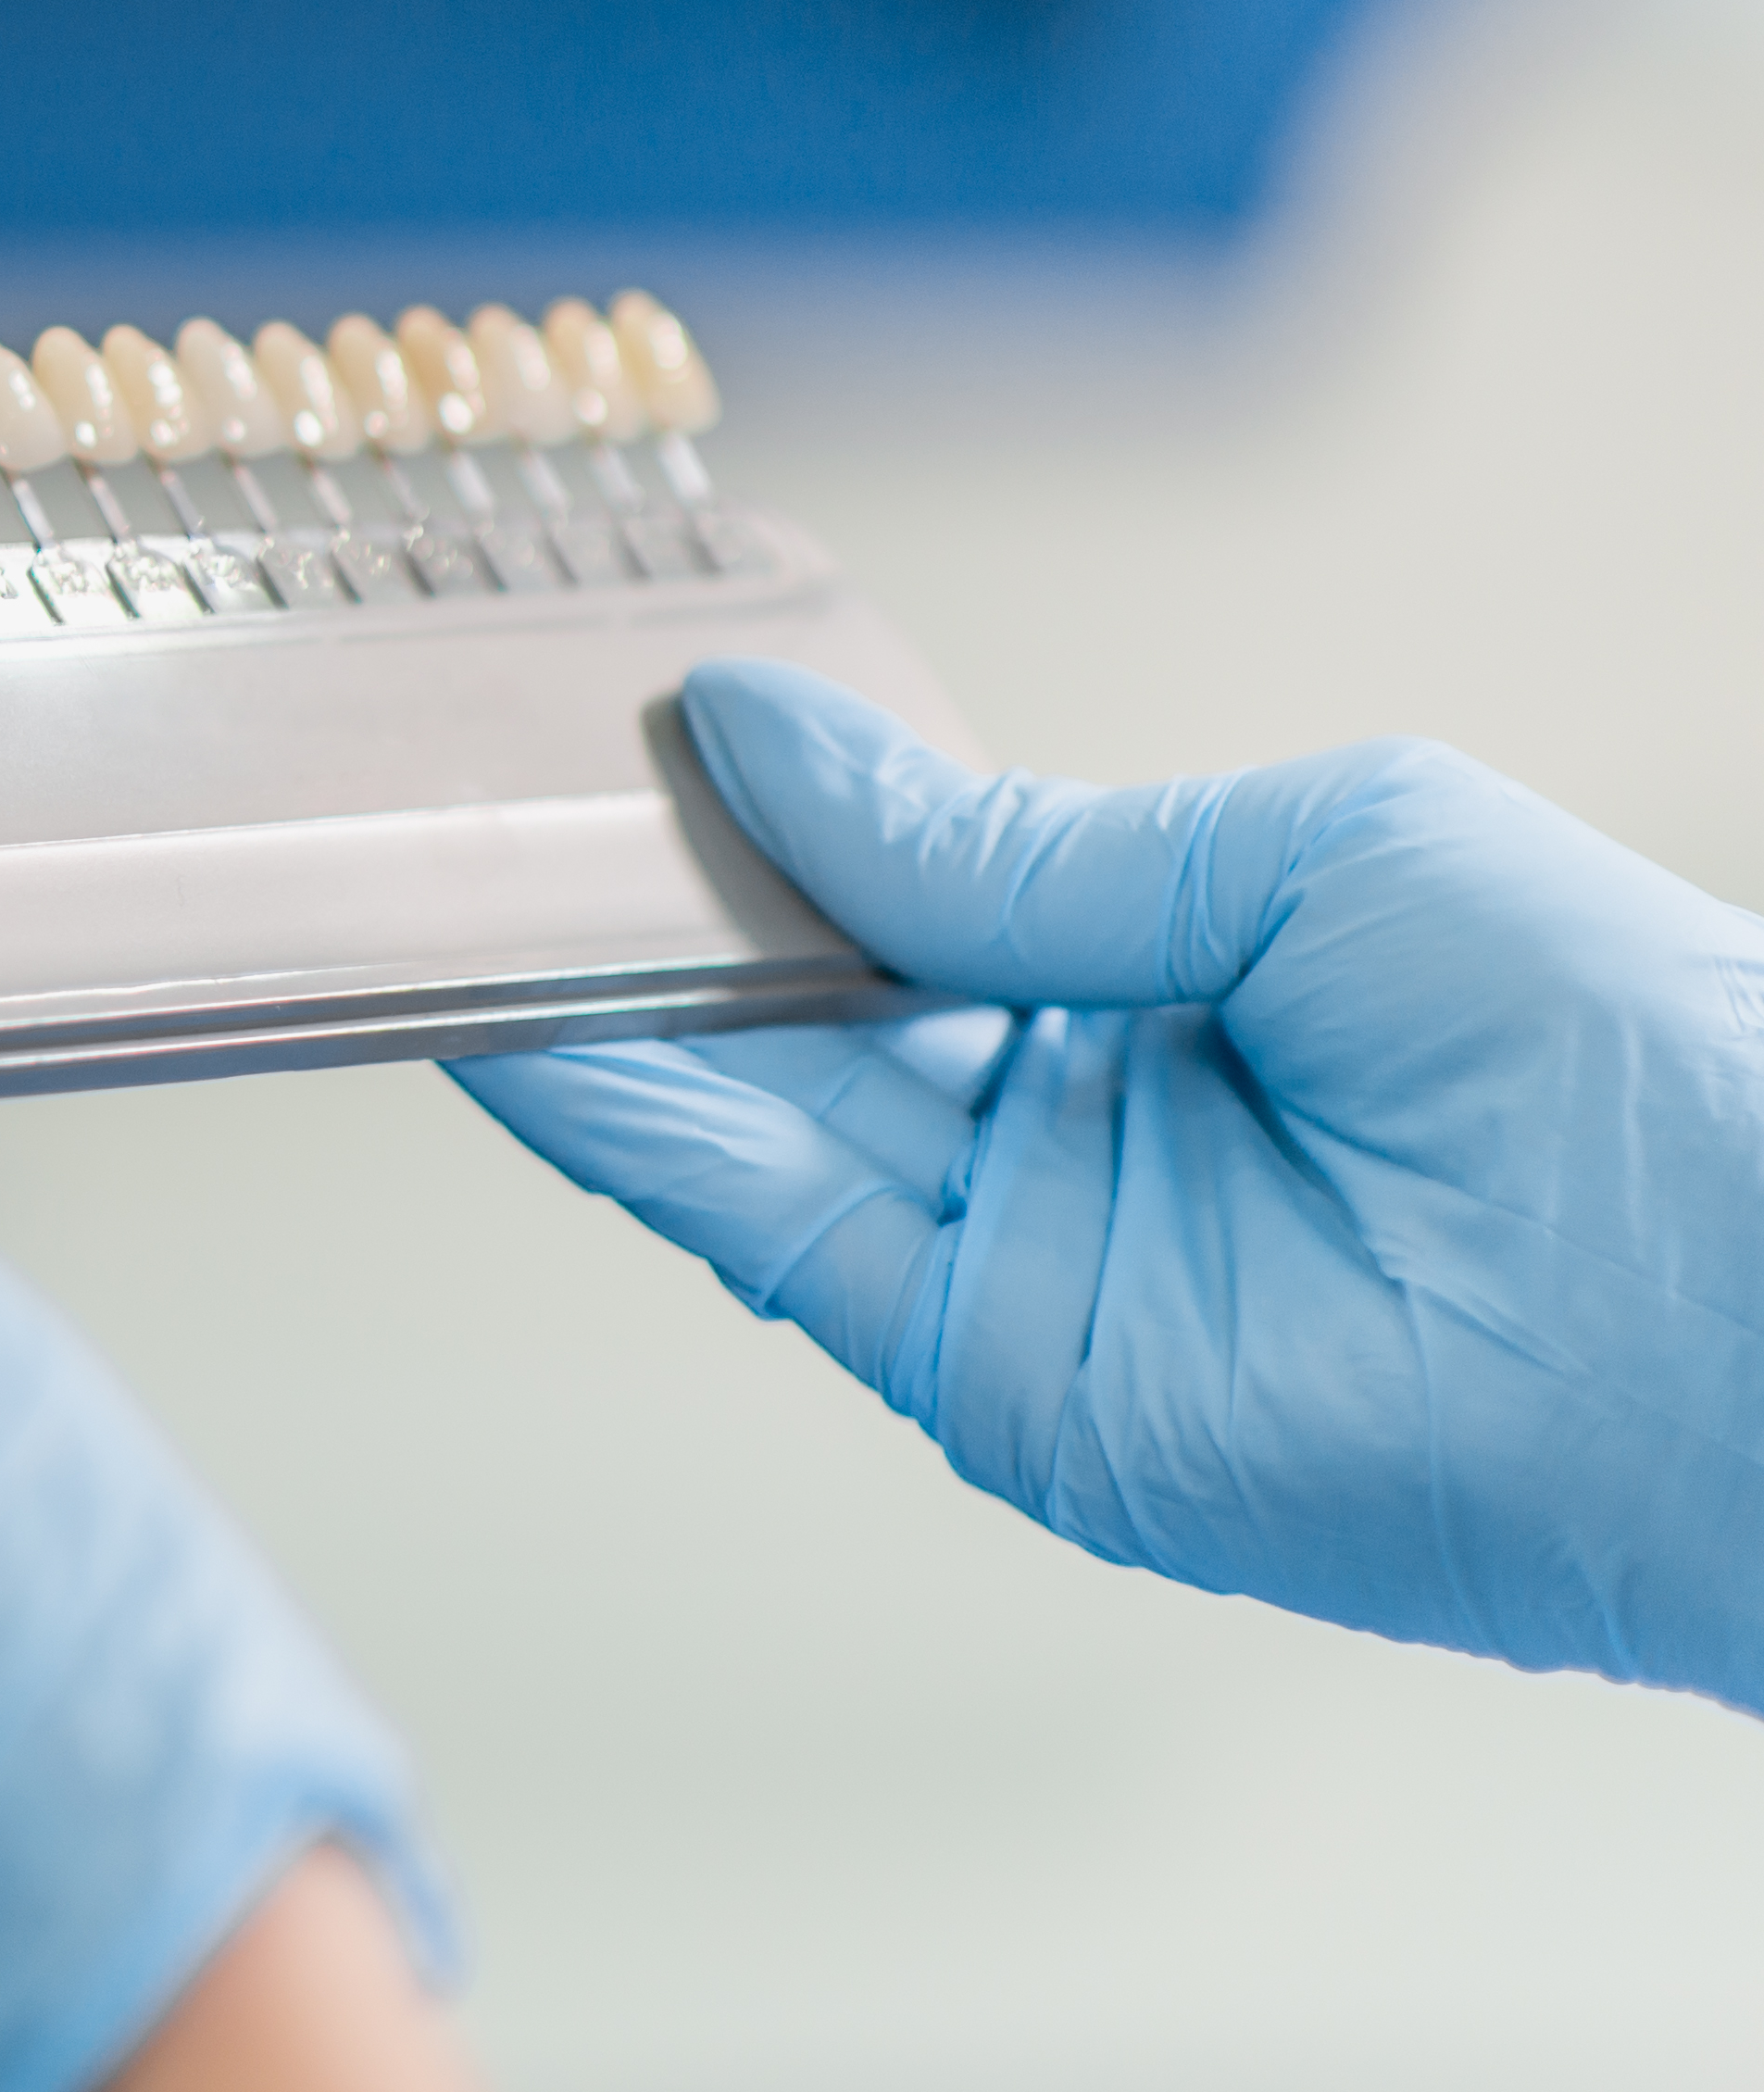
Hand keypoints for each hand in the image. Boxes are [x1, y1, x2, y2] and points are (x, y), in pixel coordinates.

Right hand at [462, 665, 1763, 1708]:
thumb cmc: (1641, 1073)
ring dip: (597, 1012)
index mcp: (1165, 973)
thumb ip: (1009, 846)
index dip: (750, 809)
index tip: (605, 714)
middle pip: (790, 1004)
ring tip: (449, 891)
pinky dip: (651, 1135)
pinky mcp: (1004, 1377)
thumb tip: (759, 742)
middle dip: (631, 902)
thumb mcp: (1302, 859)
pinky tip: (548, 1031)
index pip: (896, 886)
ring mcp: (1031, 1255)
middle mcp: (1076, 1120)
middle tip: (467, 798)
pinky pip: (788, 1241)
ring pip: (752, 1119)